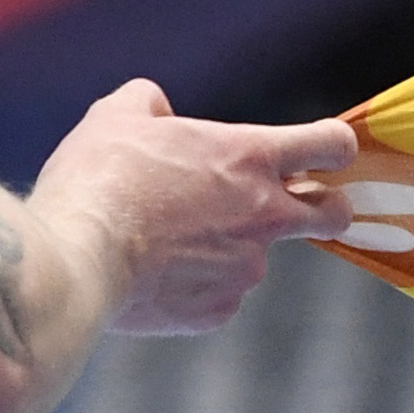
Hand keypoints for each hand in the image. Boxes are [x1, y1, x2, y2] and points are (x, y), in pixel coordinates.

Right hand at [33, 78, 357, 336]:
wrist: (78, 258)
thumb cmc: (99, 180)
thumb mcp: (117, 115)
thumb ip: (150, 103)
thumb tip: (156, 108)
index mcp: (248, 156)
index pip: (330, 143)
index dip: (336, 145)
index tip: (328, 151)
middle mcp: (263, 214)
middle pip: (333, 213)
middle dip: (327, 208)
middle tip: (300, 206)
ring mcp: (244, 267)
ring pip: (256, 257)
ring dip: (229, 248)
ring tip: (169, 242)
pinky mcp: (218, 309)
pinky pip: (218, 294)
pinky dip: (196, 285)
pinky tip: (156, 274)